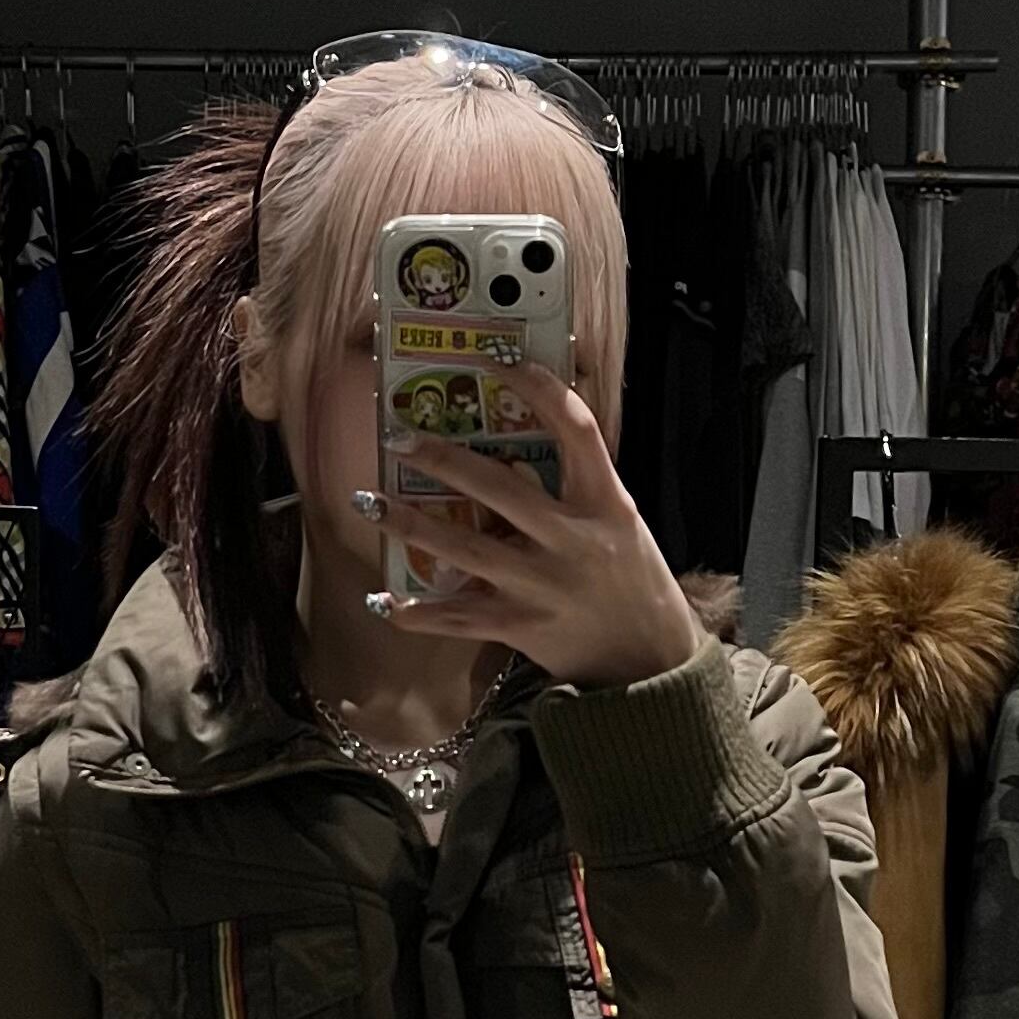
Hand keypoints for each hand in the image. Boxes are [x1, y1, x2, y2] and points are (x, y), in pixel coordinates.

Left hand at [364, 361, 702, 689]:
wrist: (650, 661)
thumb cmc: (631, 581)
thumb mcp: (621, 524)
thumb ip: (577, 489)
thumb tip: (516, 444)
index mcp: (605, 503)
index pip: (575, 428)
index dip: (537, 386)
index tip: (497, 357)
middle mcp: (574, 541)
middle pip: (498, 487)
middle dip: (442, 459)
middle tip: (398, 437)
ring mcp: (544, 586)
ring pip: (465, 549)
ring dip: (410, 525)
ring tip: (368, 501)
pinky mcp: (524, 628)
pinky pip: (460, 618)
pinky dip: (419, 612)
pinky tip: (381, 601)